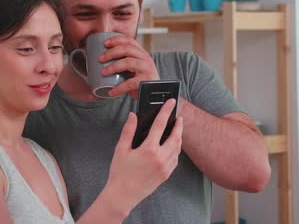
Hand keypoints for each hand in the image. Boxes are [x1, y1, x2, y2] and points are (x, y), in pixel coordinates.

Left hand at [100, 35, 158, 98]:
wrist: (152, 94)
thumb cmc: (140, 81)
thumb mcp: (133, 68)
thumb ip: (123, 61)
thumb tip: (103, 59)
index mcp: (141, 53)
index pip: (129, 40)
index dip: (116, 40)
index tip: (105, 43)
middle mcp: (146, 58)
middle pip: (127, 49)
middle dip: (111, 52)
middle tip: (100, 59)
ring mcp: (147, 68)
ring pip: (128, 62)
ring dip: (113, 67)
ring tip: (103, 73)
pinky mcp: (146, 80)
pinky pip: (130, 83)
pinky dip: (119, 88)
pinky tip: (112, 92)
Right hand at [104, 99, 182, 213]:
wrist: (123, 195)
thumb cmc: (120, 173)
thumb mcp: (121, 149)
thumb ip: (128, 130)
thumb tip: (133, 116)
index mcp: (148, 149)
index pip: (160, 124)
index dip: (166, 111)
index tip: (171, 102)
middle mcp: (160, 158)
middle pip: (175, 137)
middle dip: (179, 125)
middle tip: (179, 117)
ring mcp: (165, 168)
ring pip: (177, 148)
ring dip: (179, 137)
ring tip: (177, 130)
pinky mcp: (166, 175)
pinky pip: (175, 159)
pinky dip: (176, 150)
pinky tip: (173, 146)